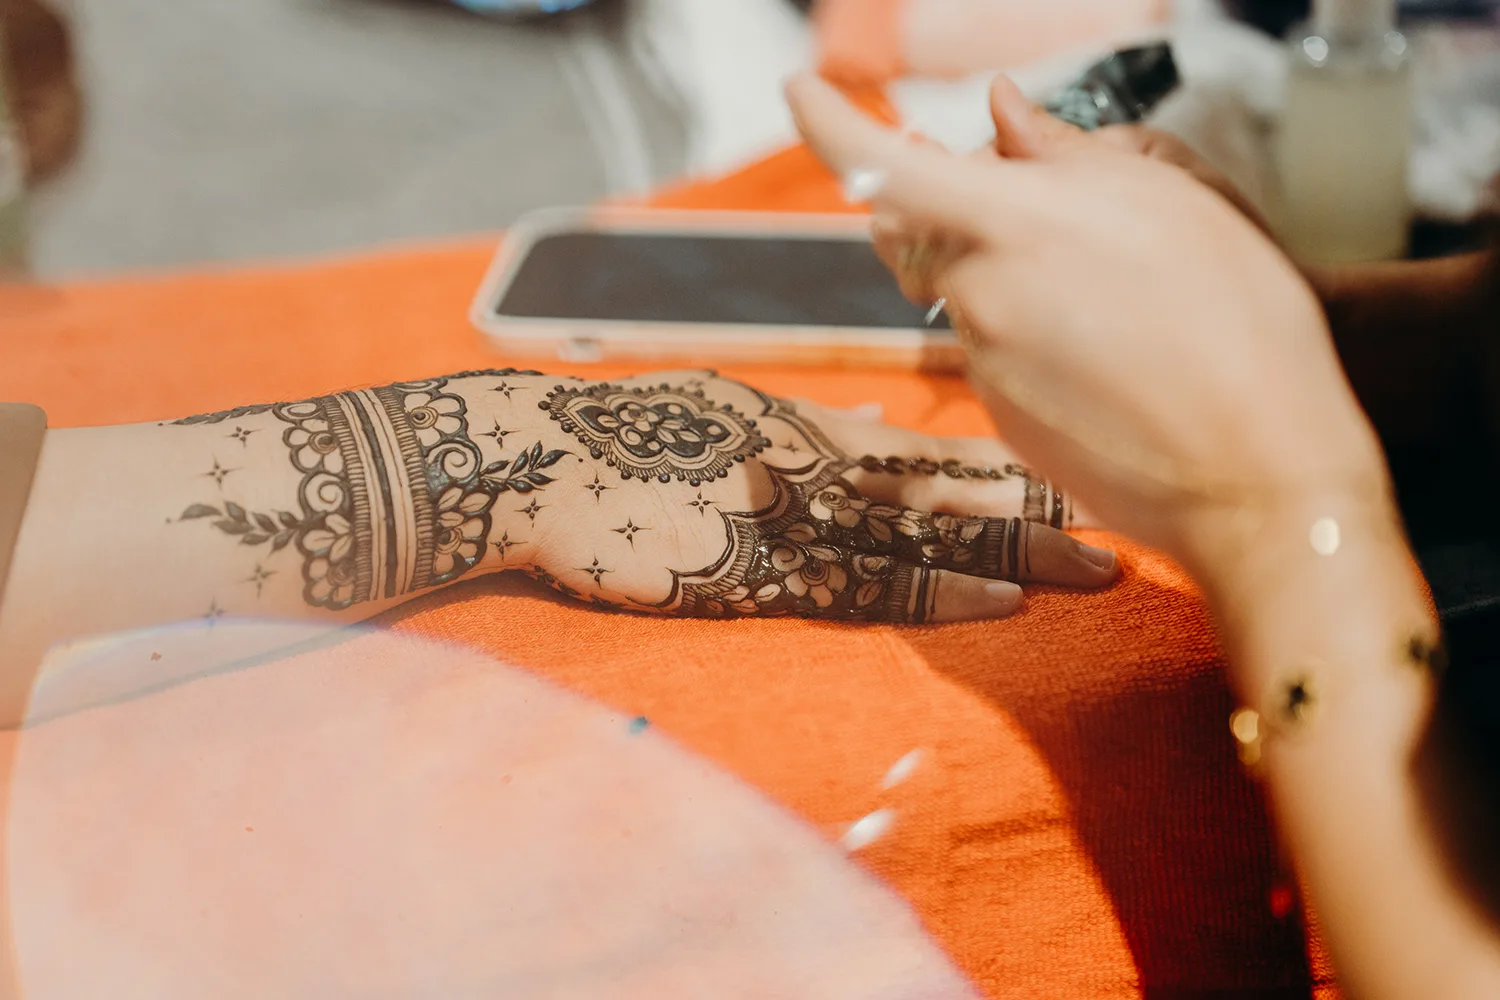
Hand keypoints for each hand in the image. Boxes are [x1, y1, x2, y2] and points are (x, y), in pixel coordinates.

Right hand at [511, 370, 1117, 622]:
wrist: (530, 460)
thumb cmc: (615, 439)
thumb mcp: (718, 413)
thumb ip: (796, 433)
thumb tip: (860, 434)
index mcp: (801, 429)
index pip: (923, 453)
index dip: (998, 471)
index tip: (1066, 483)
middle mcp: (812, 465)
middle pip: (943, 492)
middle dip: (1031, 512)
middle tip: (1113, 527)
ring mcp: (789, 515)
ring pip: (922, 535)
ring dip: (1010, 551)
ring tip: (1088, 567)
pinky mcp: (755, 569)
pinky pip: (861, 585)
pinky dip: (934, 592)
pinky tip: (995, 602)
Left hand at [789, 74, 1390, 578]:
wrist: (1257, 471)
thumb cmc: (1236, 324)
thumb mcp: (1165, 201)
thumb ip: (1062, 153)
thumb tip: (1001, 112)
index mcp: (1013, 223)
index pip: (881, 162)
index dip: (828, 122)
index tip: (799, 92)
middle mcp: (979, 294)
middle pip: (920, 229)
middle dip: (953, 204)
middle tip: (1033, 201)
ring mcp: (982, 363)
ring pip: (963, 292)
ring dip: (1008, 272)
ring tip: (1113, 294)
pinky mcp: (997, 417)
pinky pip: (991, 351)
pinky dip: (1029, 333)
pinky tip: (1106, 351)